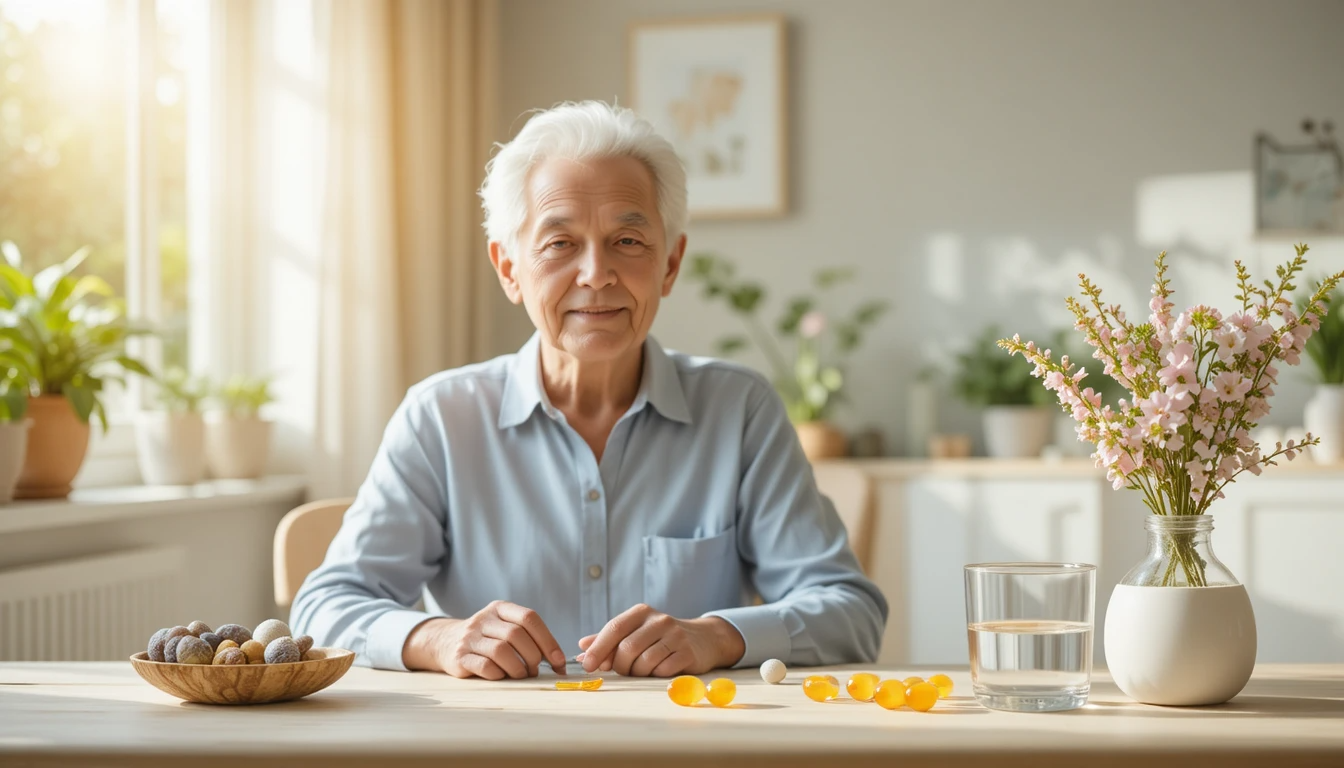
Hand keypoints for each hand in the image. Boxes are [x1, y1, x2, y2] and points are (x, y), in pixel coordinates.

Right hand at [402, 601, 567, 679]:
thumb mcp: (504, 627)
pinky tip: (501, 676)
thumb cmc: (486, 639)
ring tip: (520, 675)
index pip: (529, 618)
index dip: (548, 641)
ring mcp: (469, 637)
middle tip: (535, 671)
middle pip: (516, 635)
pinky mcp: (459, 656)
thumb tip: (558, 662)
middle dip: (532, 657)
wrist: (445, 642)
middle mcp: (483, 619)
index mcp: (500, 608)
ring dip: (517, 668)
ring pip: (501, 651)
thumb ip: (528, 636)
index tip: (558, 662)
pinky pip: (485, 666)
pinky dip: (499, 675)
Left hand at [577, 604, 744, 676]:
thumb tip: (581, 648)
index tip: (587, 665)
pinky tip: (660, 671)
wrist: (703, 639)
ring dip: (637, 673)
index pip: (614, 628)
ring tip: (642, 670)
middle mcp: (659, 620)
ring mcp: (675, 635)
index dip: (598, 648)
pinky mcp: (687, 652)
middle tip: (623, 671)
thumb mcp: (636, 631)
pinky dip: (655, 676)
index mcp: (641, 612)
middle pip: (627, 648)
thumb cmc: (661, 637)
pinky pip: (662, 670)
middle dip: (620, 666)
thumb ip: (609, 640)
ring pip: (644, 662)